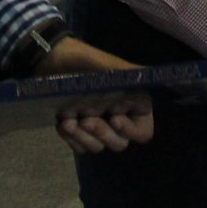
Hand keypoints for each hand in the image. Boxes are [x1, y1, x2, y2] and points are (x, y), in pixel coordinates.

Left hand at [37, 37, 156, 154]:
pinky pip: (80, 147)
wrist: (53, 59)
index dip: (131, 131)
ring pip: (98, 147)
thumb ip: (130, 76)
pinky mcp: (80, 130)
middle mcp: (119, 117)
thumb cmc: (85, 61)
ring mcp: (98, 125)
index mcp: (133, 103)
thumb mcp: (109, 67)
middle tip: (86, 120)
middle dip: (103, 134)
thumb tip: (153, 79)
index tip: (115, 119)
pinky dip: (71, 138)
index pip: (143, 132)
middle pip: (119, 143)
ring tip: (68, 122)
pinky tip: (62, 124)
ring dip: (83, 137)